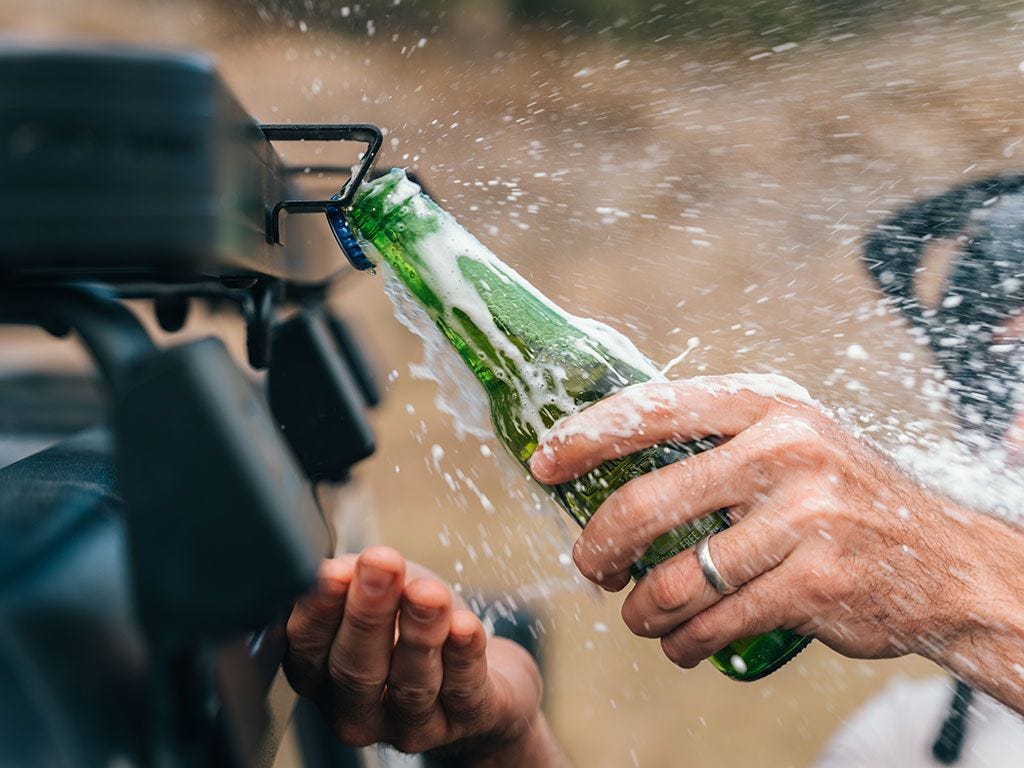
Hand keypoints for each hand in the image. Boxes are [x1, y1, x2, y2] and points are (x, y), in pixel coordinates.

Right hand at [284, 546, 548, 761]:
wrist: (477, 666)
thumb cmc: (411, 622)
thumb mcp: (382, 591)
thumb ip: (356, 578)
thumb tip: (338, 568)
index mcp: (321, 676)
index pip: (308, 647)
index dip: (321, 610)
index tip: (334, 572)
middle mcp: (357, 711)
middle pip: (355, 669)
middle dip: (369, 614)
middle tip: (382, 566)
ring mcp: (411, 728)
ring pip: (412, 684)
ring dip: (420, 633)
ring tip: (429, 593)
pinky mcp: (465, 724)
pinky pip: (463, 692)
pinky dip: (463, 656)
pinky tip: (465, 626)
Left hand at [529, 376, 997, 668]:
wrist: (943, 560)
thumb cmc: (839, 494)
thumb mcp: (788, 439)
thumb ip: (714, 442)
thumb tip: (603, 457)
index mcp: (766, 404)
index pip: (653, 409)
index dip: (586, 436)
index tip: (543, 463)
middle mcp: (785, 451)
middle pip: (646, 504)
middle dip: (598, 547)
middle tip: (590, 567)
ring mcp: (805, 518)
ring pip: (676, 578)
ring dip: (641, 609)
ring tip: (639, 614)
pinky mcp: (816, 585)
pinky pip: (716, 623)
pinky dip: (684, 643)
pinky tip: (681, 643)